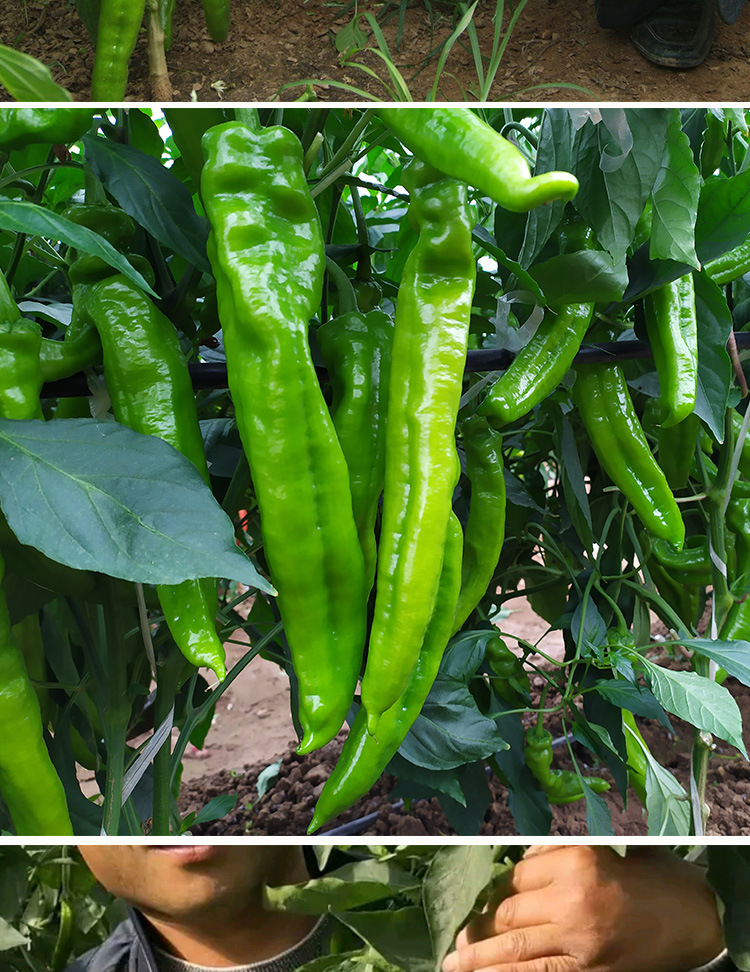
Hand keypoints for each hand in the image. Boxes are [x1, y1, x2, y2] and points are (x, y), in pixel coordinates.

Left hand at [442, 845, 723, 971]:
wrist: (691, 914)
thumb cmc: (644, 877)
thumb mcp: (598, 850)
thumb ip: (554, 856)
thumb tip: (512, 869)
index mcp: (573, 859)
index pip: (515, 876)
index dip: (497, 890)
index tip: (483, 901)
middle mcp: (572, 896)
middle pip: (510, 911)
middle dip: (484, 925)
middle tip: (461, 937)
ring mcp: (579, 937)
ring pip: (515, 947)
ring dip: (479, 957)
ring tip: (453, 962)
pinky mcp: (588, 968)